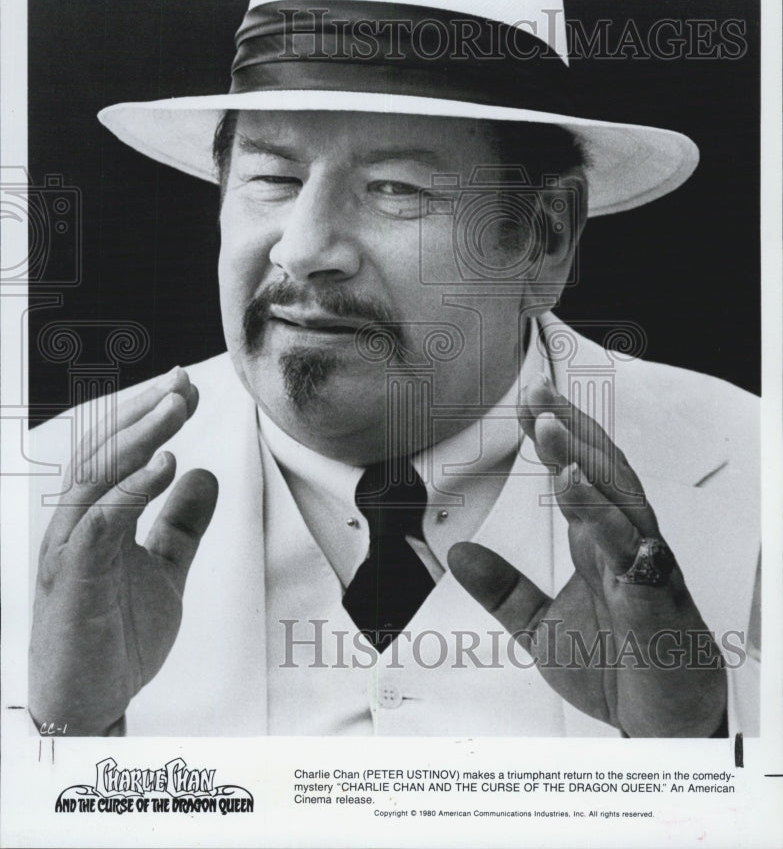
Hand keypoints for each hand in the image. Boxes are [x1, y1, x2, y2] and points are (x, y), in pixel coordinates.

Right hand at [29, 367, 217, 734]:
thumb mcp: (165, 568)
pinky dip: (130, 490)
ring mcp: (70, 550)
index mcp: (97, 519)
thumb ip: (181, 524)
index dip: (149, 419)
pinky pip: (99, 523)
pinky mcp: (74, 580)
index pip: (118, 455)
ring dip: (138, 438)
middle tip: (183, 383)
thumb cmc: (116, 636)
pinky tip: (162, 465)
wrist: (91, 706)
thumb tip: (205, 474)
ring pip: (97, 477)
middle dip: (144, 413)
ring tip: (176, 408)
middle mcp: (77, 526)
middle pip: (104, 453)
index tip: (187, 390)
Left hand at [448, 372, 726, 736]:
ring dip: (583, 460)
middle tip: (537, 392)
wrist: (660, 732)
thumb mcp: (540, 628)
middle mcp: (622, 546)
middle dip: (569, 430)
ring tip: (550, 426)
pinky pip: (631, 553)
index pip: (578, 476)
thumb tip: (458, 553)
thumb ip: (503, 590)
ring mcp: (642, 570)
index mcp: (597, 545)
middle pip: (601, 474)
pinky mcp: (656, 604)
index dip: (554, 438)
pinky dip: (604, 518)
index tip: (526, 401)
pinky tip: (579, 490)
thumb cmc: (615, 670)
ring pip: (618, 501)